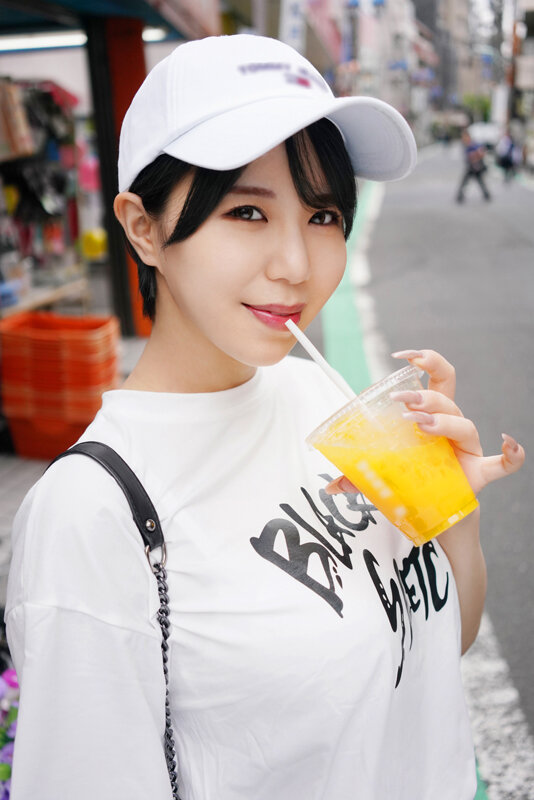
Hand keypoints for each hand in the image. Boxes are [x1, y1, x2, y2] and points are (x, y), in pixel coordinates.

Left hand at [326, 349, 524, 495]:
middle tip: (402, 401)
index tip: (402, 355)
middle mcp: (454, 428)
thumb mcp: (383, 478)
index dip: (427, 359)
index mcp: (433, 417)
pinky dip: (511, 453)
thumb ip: (359, 478)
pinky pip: (504, 464)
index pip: (438, 377)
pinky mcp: (480, 475)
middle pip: (448, 397)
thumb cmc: (414, 485)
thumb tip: (330, 485)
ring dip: (443, 420)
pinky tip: (506, 441)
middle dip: (426, 394)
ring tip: (420, 426)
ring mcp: (468, 450)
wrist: (439, 517)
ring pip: (464, 425)